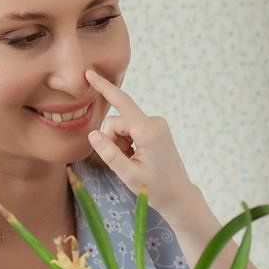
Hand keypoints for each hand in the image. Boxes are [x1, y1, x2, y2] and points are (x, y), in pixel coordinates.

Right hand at [84, 69, 201, 220]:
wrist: (178, 195)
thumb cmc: (155, 189)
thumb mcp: (128, 174)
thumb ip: (109, 154)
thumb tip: (93, 134)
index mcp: (148, 131)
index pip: (123, 102)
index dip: (104, 87)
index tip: (90, 73)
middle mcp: (154, 122)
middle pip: (117, 122)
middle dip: (112, 141)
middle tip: (124, 162)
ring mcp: (156, 124)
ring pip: (122, 127)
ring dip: (120, 144)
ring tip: (132, 162)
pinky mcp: (155, 128)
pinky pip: (130, 129)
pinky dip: (127, 143)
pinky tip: (137, 157)